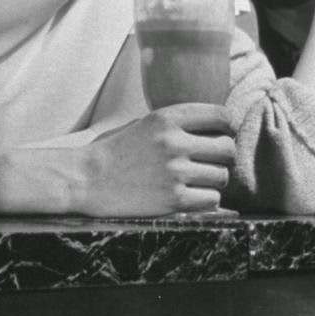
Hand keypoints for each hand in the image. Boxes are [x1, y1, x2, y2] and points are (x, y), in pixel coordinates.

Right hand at [75, 104, 236, 216]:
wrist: (87, 179)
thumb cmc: (116, 151)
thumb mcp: (144, 124)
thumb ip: (176, 123)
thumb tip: (216, 127)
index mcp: (166, 118)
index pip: (220, 115)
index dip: (227, 126)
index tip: (222, 134)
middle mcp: (173, 142)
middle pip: (227, 148)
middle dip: (223, 157)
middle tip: (210, 162)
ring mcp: (175, 172)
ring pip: (222, 176)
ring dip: (213, 181)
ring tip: (196, 181)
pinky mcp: (174, 200)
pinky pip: (212, 199)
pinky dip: (206, 200)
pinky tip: (190, 196)